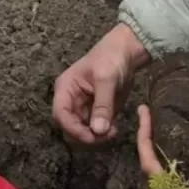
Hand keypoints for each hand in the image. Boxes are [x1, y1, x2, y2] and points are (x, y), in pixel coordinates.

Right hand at [52, 23, 148, 144]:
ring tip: (114, 130)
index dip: (72, 129)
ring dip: (96, 136)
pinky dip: (103, 133)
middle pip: (70, 127)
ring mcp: (83, 107)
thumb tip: (98, 131)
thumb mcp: (107, 80)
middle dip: (86, 135)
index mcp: (66, 88)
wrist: (127, 52)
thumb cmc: (112, 59)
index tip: (91, 137)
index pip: (60, 114)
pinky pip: (95, 129)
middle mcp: (71, 100)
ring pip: (82, 131)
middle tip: (107, 134)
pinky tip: (115, 128)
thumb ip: (102, 105)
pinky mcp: (96, 112)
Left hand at [138, 96, 188, 188]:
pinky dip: (184, 153)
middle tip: (151, 114)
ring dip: (166, 146)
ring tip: (166, 122)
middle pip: (158, 166)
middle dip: (151, 139)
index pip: (150, 164)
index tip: (144, 112)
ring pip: (173, 169)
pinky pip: (188, 170)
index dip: (144, 137)